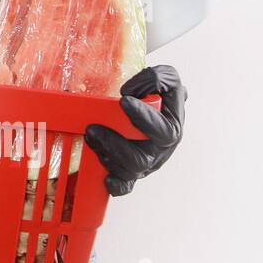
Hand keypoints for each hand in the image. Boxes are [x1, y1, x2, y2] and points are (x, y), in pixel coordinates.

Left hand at [84, 65, 185, 196]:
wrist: (150, 100)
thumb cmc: (157, 91)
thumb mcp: (166, 77)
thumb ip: (157, 79)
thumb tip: (132, 92)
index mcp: (172, 126)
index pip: (164, 130)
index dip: (144, 118)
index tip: (124, 100)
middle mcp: (161, 148)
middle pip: (143, 158)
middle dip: (116, 144)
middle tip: (93, 128)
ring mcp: (147, 160)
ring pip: (130, 170)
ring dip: (107, 155)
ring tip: (90, 136)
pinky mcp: (132, 169)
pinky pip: (126, 185)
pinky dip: (117, 184)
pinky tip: (107, 179)